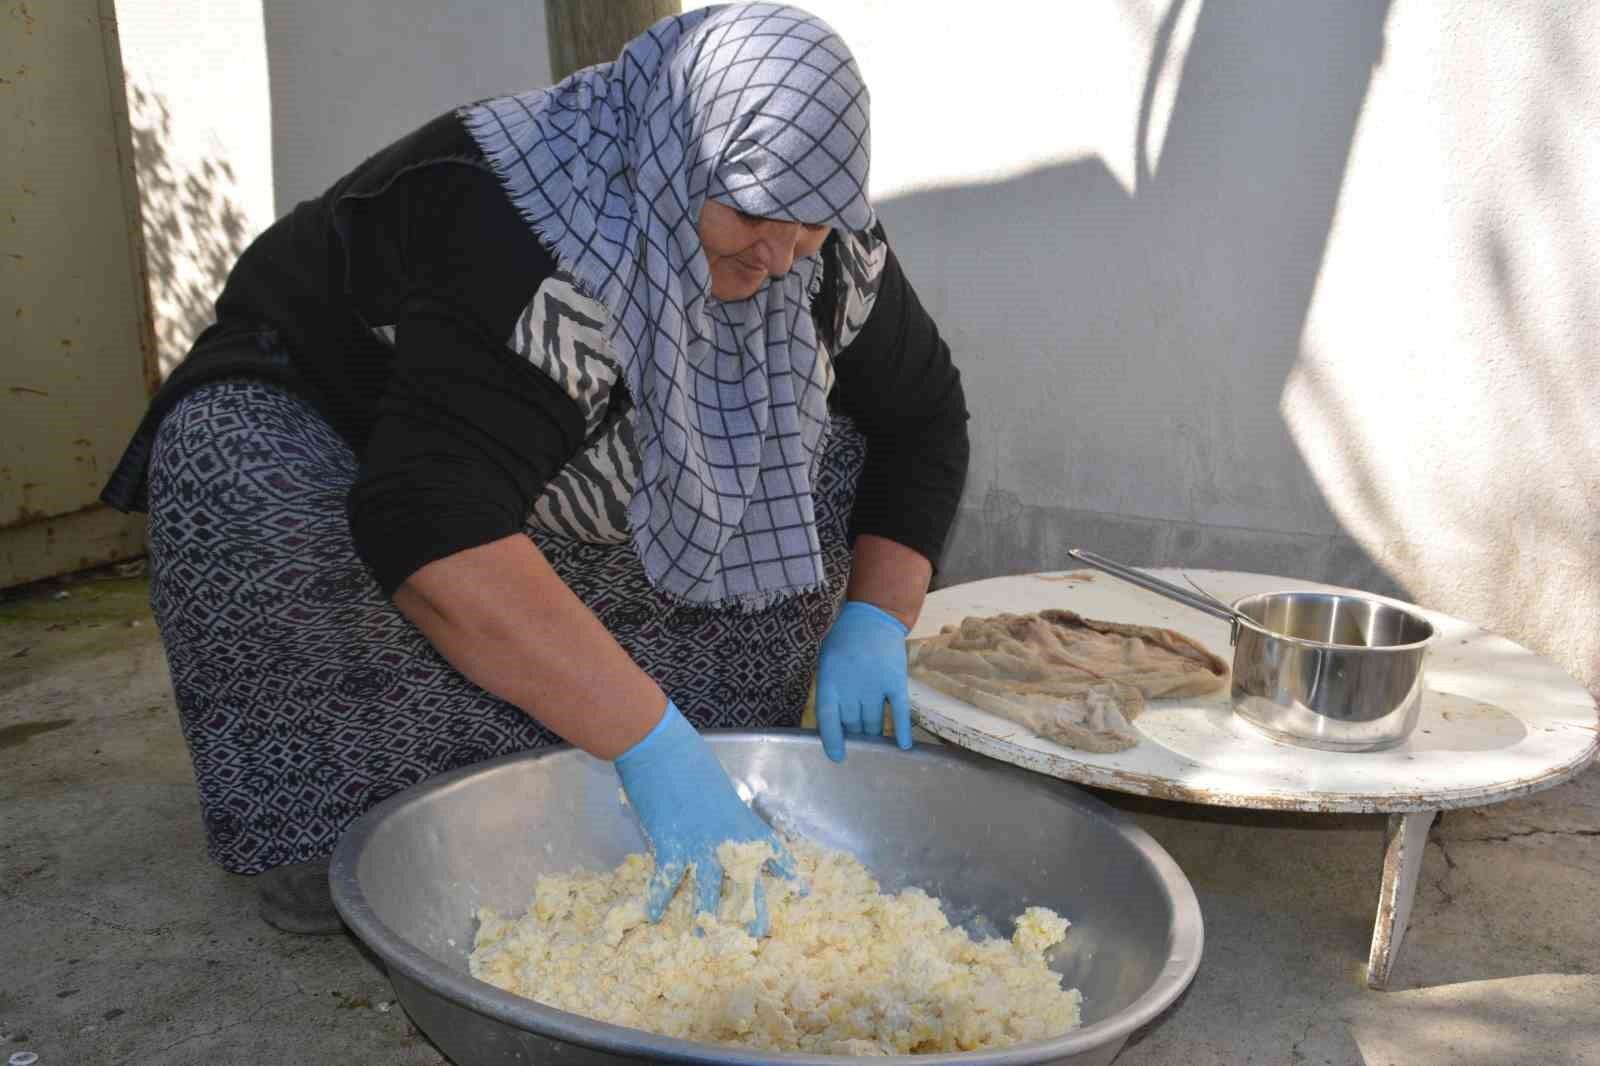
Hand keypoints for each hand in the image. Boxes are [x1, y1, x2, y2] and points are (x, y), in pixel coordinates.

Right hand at [614, 701, 794, 934]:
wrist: (661, 750)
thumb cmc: (691, 762)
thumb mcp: (719, 792)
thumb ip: (723, 818)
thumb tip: (716, 836)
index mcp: (743, 824)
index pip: (773, 852)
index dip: (786, 872)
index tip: (800, 890)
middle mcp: (727, 842)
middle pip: (745, 885)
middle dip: (751, 912)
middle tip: (755, 934)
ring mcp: (698, 848)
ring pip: (706, 894)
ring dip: (706, 917)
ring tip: (704, 935)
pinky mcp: (669, 849)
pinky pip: (665, 882)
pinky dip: (657, 900)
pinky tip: (652, 916)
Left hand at [815, 600, 912, 761]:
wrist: (874, 616)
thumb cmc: (845, 638)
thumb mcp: (827, 660)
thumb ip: (830, 688)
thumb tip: (834, 720)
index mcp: (830, 680)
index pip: (828, 719)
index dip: (832, 740)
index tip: (837, 756)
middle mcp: (852, 686)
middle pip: (852, 722)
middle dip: (854, 734)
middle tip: (857, 741)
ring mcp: (875, 685)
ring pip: (873, 722)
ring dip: (872, 733)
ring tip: (872, 740)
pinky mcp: (895, 682)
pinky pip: (899, 712)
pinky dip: (901, 730)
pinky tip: (902, 746)